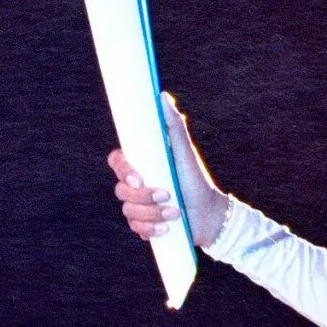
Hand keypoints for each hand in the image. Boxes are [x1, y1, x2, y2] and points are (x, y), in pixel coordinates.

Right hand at [106, 90, 230, 247]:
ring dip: (153, 214)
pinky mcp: (144, 225)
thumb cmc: (196, 180)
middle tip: (168, 194)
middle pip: (120, 191)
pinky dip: (152, 229)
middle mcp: (136, 184)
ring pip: (128, 211)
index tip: (139, 177)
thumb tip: (162, 97)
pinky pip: (136, 229)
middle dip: (145, 197)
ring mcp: (138, 205)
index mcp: (141, 164)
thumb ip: (174, 126)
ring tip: (175, 212)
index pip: (117, 161)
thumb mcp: (185, 152)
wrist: (209, 215)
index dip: (123, 169)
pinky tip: (167, 228)